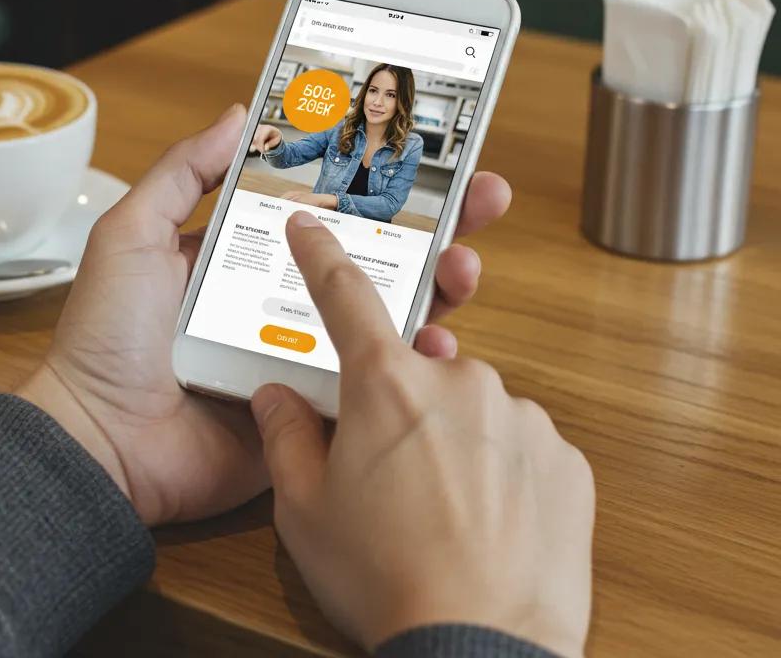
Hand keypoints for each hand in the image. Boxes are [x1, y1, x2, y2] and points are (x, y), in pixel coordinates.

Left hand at [19, 106, 510, 525]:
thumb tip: (241, 113)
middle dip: (433, 224)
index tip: (421, 151)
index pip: (327, 204)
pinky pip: (377, 382)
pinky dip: (416, 364)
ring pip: (388, 313)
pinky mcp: (318, 408)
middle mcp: (286, 298)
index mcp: (249, 254)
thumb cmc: (108, 335)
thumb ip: (183, 172)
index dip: (373, 178)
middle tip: (481, 195)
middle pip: (374, 253)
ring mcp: (307, 353)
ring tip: (465, 263)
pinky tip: (438, 344)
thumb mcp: (132, 234)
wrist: (102, 443)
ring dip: (438, 284)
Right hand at [251, 211, 593, 656]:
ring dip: (453, 437)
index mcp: (387, 385)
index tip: (312, 224)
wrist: (479, 651)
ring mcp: (519, 417)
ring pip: (473, 406)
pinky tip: (487, 521)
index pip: (345, 296)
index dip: (322, 255)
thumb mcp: (305, 511)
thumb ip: (285, 437)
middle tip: (389, 467)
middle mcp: (458, 381)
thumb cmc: (384, 578)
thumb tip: (277, 396)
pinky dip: (501, 468)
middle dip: (401, 402)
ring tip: (440, 510)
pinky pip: (521, 443)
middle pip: (418, 366)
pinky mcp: (563, 458)